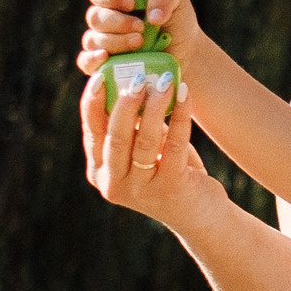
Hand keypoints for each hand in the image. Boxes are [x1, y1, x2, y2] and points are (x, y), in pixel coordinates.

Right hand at [77, 0, 201, 77]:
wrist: (186, 55)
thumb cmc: (178, 25)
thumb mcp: (178, 2)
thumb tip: (152, 16)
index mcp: (118, 1)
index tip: (132, 4)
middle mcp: (106, 22)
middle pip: (95, 17)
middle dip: (118, 22)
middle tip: (141, 28)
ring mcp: (103, 45)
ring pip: (92, 40)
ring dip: (115, 41)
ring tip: (140, 43)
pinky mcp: (104, 67)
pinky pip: (85, 62)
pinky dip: (92, 59)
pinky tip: (106, 57)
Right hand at [80, 70, 221, 227]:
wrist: (199, 215)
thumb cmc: (168, 173)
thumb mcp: (142, 151)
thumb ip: (132, 127)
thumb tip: (130, 82)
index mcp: (100, 171)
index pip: (91, 132)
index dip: (93, 103)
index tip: (100, 75)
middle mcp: (114, 184)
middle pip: (115, 136)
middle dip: (125, 103)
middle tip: (137, 76)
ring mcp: (141, 190)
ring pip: (145, 140)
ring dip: (155, 106)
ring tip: (164, 80)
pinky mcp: (170, 188)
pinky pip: (175, 145)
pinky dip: (181, 116)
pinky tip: (185, 94)